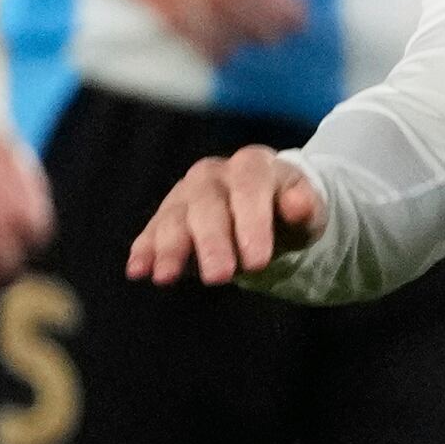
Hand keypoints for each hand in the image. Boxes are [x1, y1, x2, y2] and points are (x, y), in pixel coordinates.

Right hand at [129, 146, 326, 284]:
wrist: (267, 209)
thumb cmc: (287, 212)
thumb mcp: (306, 212)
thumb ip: (304, 208)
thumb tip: (301, 205)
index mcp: (252, 165)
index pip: (250, 188)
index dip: (252, 223)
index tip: (258, 261)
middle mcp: (213, 174)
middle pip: (207, 204)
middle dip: (212, 242)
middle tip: (220, 277)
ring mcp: (186, 193)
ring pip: (174, 216)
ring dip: (169, 248)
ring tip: (165, 277)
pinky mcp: (167, 215)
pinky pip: (152, 229)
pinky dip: (144, 250)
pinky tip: (138, 270)